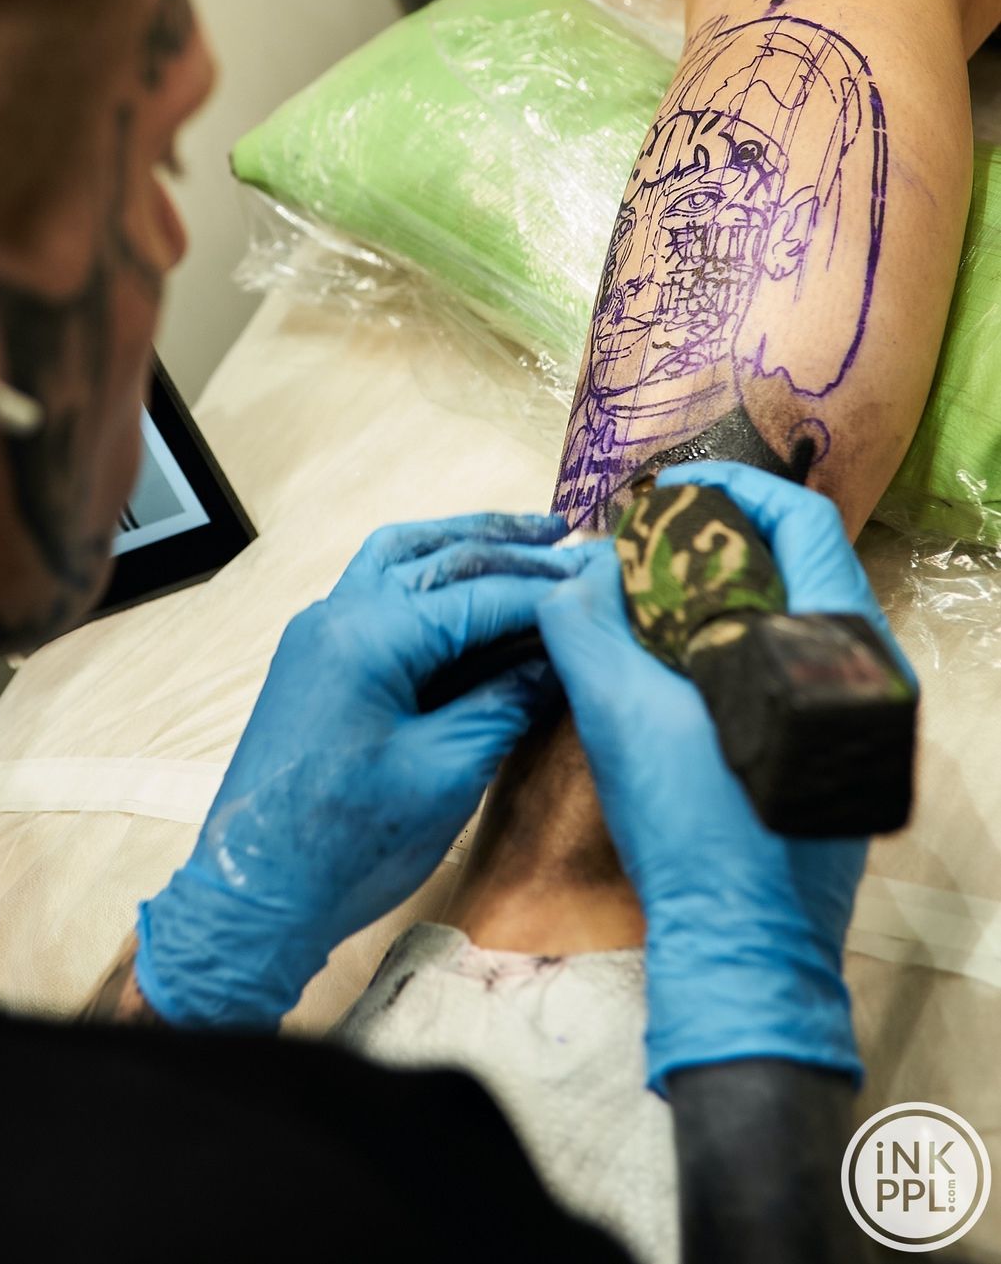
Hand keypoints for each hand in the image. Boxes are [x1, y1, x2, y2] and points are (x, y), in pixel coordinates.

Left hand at [136, 511, 582, 1028]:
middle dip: (509, 549)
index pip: (479, 592)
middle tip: (573, 543)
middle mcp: (338, 612)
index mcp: (370, 634)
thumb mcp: (449, 770)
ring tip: (526, 540)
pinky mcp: (316, 655)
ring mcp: (321, 629)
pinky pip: (377, 588)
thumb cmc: (350, 842)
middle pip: (439, 556)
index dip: (545, 593)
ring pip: (401, 556)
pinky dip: (428, 575)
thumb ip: (508, 701)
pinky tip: (468, 588)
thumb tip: (562, 657)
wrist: (256, 893)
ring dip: (463, 544)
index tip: (601, 588)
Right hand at [536, 462, 912, 1090]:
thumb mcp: (619, 714)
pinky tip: (684, 662)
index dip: (734, 488)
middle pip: (800, 564)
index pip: (804, 521)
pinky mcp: (839, 756)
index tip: (670, 490)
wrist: (741, 950)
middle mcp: (865, 674)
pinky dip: (743, 644)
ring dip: (731, 593)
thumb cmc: (692, 830)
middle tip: (652, 541)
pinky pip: (796, 667)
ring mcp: (858, 720)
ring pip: (797, 618)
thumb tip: (573, 567)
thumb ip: (585, 625)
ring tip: (658, 596)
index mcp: (835, 645)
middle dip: (723, 539)